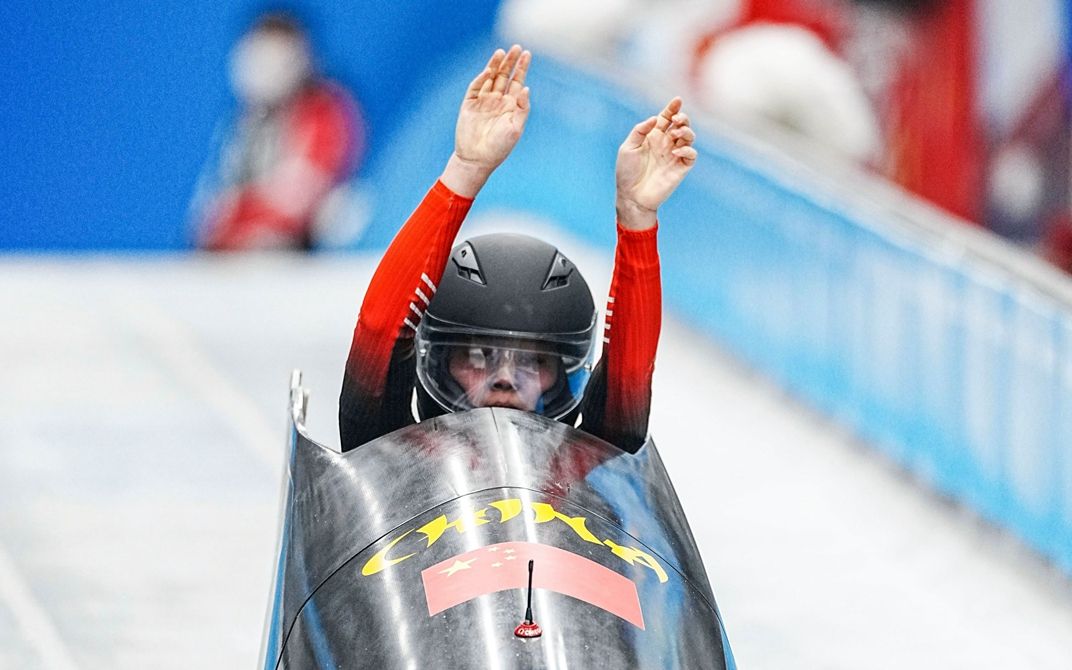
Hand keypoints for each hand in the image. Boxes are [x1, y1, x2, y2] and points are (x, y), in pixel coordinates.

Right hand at [441, 45, 531, 196]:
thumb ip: (522, 109)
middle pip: (505, 76)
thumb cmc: (499, 148)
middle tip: (516, 47)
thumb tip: (526, 88)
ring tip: (502, 52)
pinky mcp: (470, 105)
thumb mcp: (515, 129)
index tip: (527, 53)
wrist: (477, 160)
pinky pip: (476, 88)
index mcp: (511, 106)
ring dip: (496, 65)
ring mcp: (483, 102)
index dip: (522, 68)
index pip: (517, 82)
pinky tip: (488, 71)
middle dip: (510, 62)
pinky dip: (482, 79)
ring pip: (490, 78)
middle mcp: (498, 101)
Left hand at [615, 97, 696, 229]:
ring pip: (689, 137)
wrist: (631, 196)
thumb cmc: (627, 172)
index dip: (673, 108)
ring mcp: (674, 156)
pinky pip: (691, 155)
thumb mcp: (628, 148)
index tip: (677, 100)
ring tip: (674, 135)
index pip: (666, 118)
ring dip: (685, 132)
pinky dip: (687, 151)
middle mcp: (665, 144)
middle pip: (681, 124)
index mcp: (653, 136)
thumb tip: (656, 118)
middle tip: (676, 120)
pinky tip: (675, 152)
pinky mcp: (680, 169)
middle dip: (682, 118)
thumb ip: (640, 131)